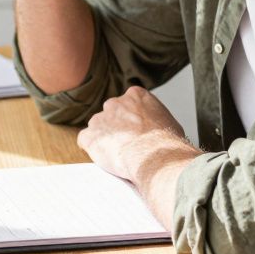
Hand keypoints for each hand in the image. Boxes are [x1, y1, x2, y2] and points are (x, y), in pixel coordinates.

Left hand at [77, 86, 197, 182]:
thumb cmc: (167, 143)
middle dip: (116, 128)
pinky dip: (92, 149)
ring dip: (104, 139)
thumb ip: (155, 118)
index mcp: (135, 95)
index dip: (131, 120)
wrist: (154, 156)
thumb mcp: (169, 121)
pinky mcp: (89, 136)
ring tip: (119, 155)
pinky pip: (85, 141)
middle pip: (111, 114)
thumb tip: (158, 127)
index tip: (136, 131)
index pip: (128, 104)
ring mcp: (99, 119)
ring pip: (97, 128)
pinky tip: (104, 158)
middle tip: (126, 144)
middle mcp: (115, 103)